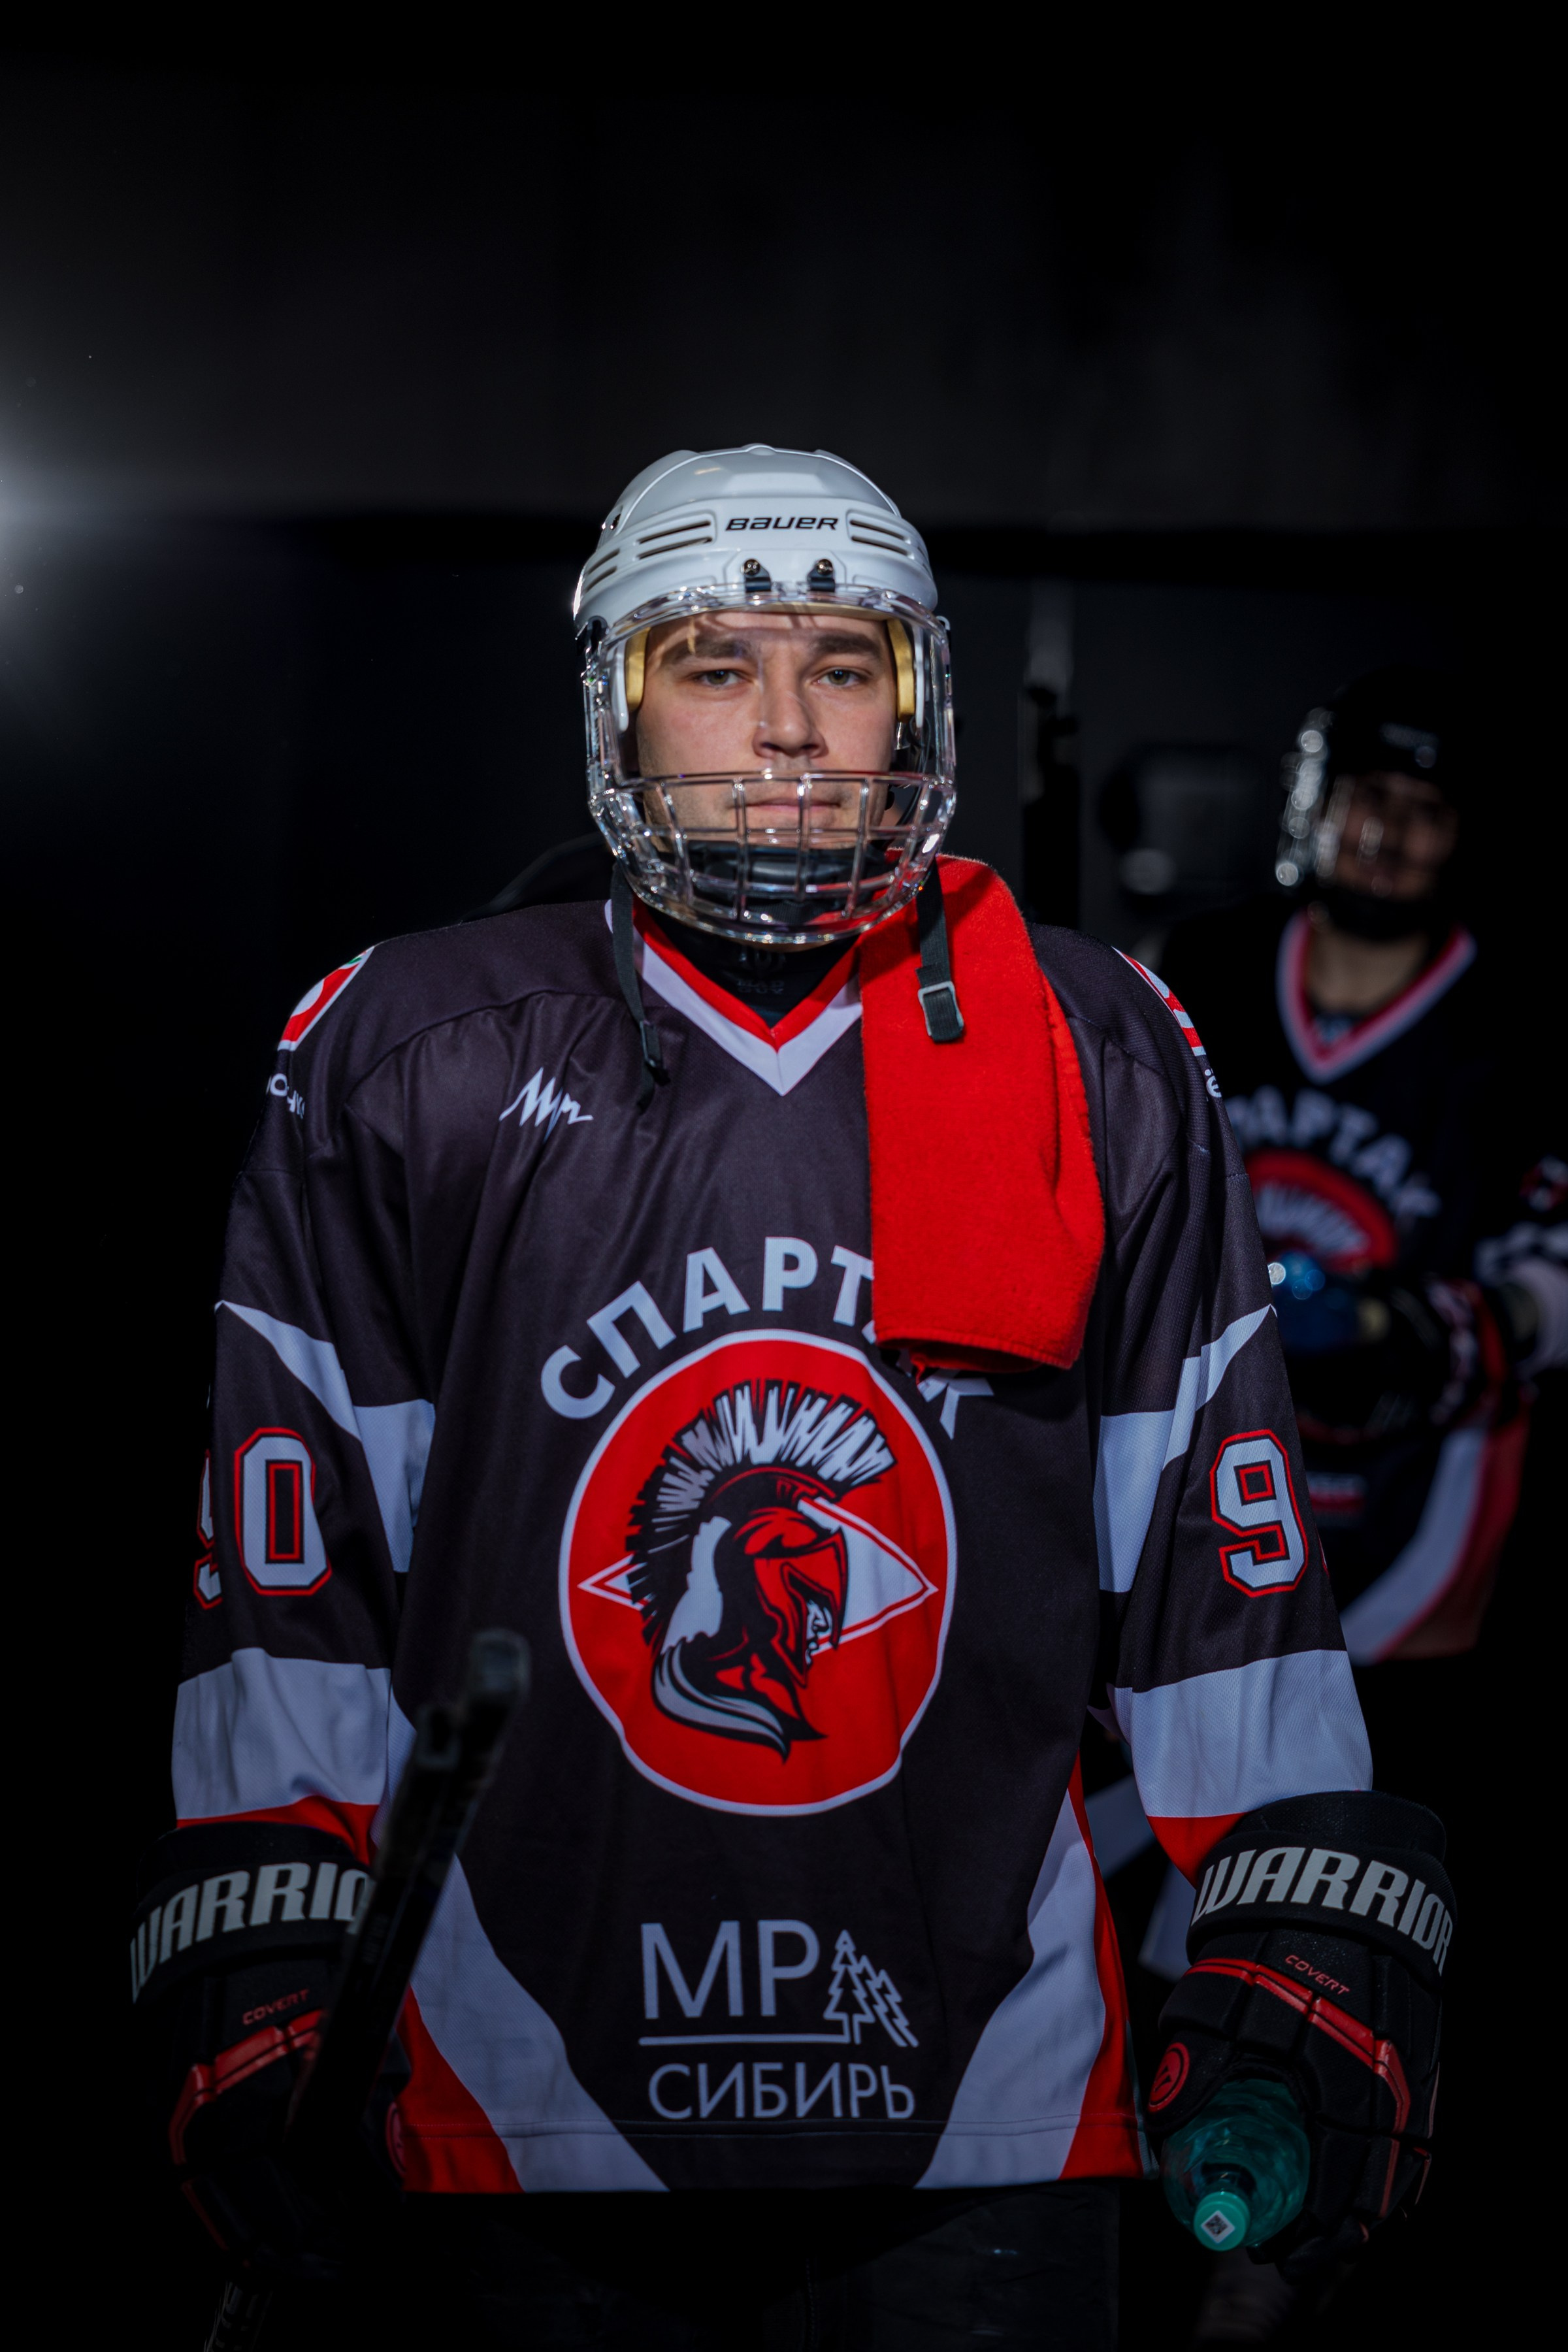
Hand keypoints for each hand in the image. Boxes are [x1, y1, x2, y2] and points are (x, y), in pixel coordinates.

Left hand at [1144, 1792, 1448, 2277]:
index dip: (1308, 2229)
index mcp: (1339, 2072)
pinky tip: (1372, 2190)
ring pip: (1403, 2163)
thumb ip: (1200, 2067)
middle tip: (1296, 2256)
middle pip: (1373, 2184)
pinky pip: (1420, 2131)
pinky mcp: (1426, 2051)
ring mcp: (1414, 2066)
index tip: (1278, 2254)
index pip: (1332, 2179)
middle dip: (1335, 2231)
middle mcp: (1387, 2079)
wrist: (1337, 1872)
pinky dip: (1398, 2171)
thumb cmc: (1270, 1935)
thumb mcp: (1222, 1998)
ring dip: (1366, 2207)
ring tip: (1330, 2238)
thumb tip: (1173, 2134)